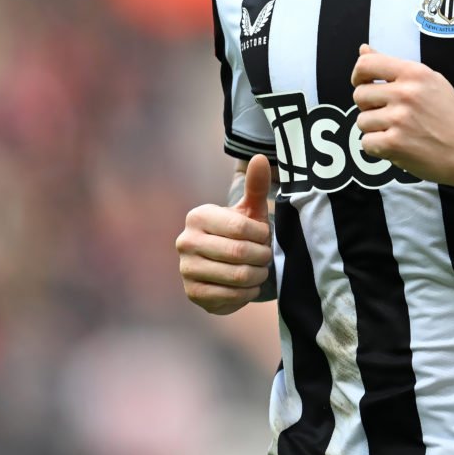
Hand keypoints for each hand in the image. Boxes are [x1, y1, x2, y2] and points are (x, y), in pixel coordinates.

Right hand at [176, 155, 273, 314]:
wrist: (225, 265)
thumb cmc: (241, 232)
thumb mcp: (250, 210)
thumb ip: (256, 185)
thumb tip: (259, 158)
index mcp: (198, 217)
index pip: (240, 227)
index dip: (262, 235)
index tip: (266, 237)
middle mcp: (186, 242)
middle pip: (239, 253)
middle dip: (262, 256)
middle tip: (267, 256)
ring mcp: (186, 269)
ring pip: (236, 275)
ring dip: (257, 275)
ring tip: (260, 270)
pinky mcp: (192, 293)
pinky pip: (229, 296)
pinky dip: (247, 293)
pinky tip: (249, 286)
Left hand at [350, 45, 453, 189]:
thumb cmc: (449, 114)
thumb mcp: (429, 80)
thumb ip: (393, 66)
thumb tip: (363, 49)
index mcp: (414, 73)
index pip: (366, 65)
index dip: (358, 76)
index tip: (364, 85)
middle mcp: (405, 93)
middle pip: (359, 95)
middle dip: (369, 107)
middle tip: (390, 114)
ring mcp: (399, 119)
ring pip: (362, 121)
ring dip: (375, 129)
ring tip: (398, 131)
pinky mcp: (395, 144)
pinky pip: (366, 143)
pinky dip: (378, 147)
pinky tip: (396, 145)